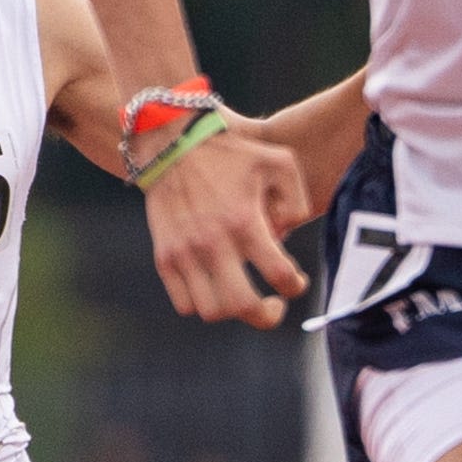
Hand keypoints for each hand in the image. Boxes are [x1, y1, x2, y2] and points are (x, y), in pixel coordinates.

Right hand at [140, 128, 310, 327]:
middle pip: (242, 306)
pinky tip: (215, 287)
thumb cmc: (231, 153)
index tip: (296, 283)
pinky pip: (184, 303)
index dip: (295, 286)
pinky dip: (203, 304)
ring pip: (211, 311)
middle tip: (273, 306)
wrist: (171, 145)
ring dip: (233, 311)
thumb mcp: (279, 161)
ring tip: (242, 297)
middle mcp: (213, 242)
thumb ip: (297, 200)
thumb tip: (285, 238)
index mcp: (244, 220)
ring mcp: (184, 253)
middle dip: (267, 317)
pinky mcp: (165, 257)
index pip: (279, 275)